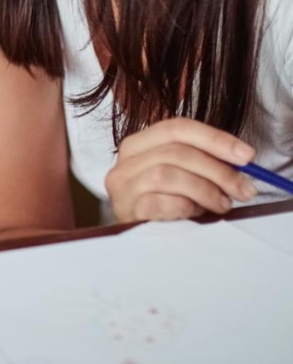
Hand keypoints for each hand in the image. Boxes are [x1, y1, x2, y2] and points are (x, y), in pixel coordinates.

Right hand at [105, 117, 257, 222]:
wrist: (130, 241)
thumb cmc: (163, 203)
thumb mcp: (179, 175)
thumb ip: (201, 162)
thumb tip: (242, 162)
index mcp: (140, 144)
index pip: (177, 128)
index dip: (215, 139)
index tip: (246, 156)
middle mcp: (127, 161)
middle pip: (176, 152)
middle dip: (218, 170)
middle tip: (243, 189)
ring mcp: (124, 186)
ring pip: (167, 174)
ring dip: (204, 190)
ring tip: (221, 204)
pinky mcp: (126, 210)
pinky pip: (160, 202)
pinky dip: (185, 207)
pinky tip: (194, 213)